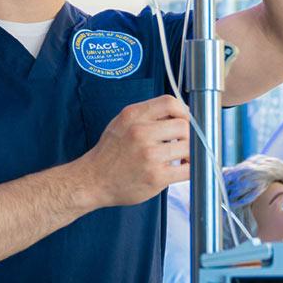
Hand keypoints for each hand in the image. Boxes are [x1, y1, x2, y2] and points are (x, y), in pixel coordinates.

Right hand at [76, 96, 191, 207]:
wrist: (93, 180)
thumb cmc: (109, 153)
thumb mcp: (121, 123)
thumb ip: (147, 115)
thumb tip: (180, 112)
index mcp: (133, 116)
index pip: (170, 102)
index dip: (183, 111)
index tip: (184, 121)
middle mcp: (140, 133)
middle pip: (183, 126)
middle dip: (188, 135)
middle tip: (182, 142)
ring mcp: (149, 155)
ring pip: (188, 147)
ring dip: (189, 153)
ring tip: (181, 157)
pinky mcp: (156, 176)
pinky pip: (187, 170)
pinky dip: (190, 169)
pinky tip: (181, 168)